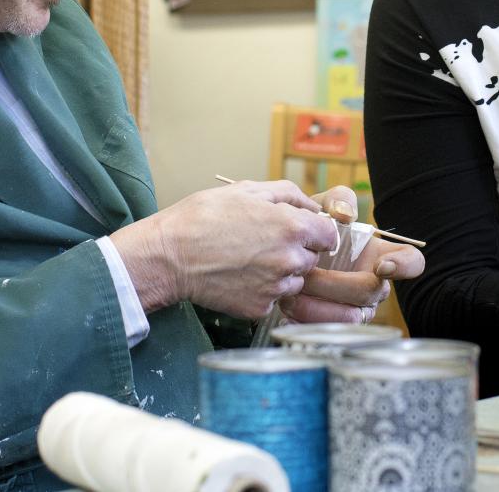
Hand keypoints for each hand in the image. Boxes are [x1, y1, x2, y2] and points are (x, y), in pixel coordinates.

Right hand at [108, 178, 339, 317]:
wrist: (169, 256)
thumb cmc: (203, 218)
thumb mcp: (245, 190)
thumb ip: (287, 194)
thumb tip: (312, 206)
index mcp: (292, 227)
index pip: (329, 235)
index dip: (315, 231)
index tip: (301, 232)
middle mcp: (290, 259)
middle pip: (312, 259)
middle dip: (296, 251)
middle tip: (264, 243)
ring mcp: (276, 287)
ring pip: (294, 281)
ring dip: (281, 272)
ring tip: (249, 260)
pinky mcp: (260, 307)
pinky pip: (273, 299)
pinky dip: (262, 291)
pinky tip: (240, 277)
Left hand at [280, 186, 425, 323]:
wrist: (281, 255)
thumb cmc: (311, 230)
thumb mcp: (323, 206)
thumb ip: (338, 200)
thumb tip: (345, 216)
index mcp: (380, 255)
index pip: (411, 261)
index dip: (405, 265)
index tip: (382, 265)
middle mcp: (374, 284)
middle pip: (369, 290)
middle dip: (335, 283)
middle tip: (307, 275)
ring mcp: (358, 308)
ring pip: (349, 315)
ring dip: (318, 304)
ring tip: (293, 291)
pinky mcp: (335, 325)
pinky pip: (328, 329)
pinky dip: (305, 318)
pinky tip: (289, 305)